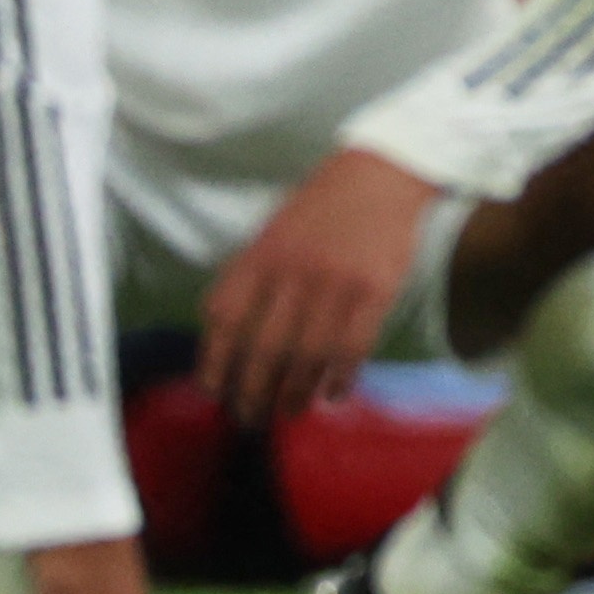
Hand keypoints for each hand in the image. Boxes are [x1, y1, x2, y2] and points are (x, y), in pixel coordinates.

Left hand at [200, 146, 434, 423]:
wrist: (379, 176)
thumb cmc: (320, 211)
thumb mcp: (272, 235)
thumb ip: (251, 281)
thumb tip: (231, 345)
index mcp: (260, 256)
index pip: (223, 319)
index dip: (214, 362)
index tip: (216, 392)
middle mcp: (293, 271)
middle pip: (265, 350)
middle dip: (254, 393)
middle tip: (252, 417)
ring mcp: (336, 282)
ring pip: (308, 357)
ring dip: (296, 393)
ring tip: (291, 410)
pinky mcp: (375, 290)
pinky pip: (352, 349)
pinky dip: (339, 379)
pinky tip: (333, 393)